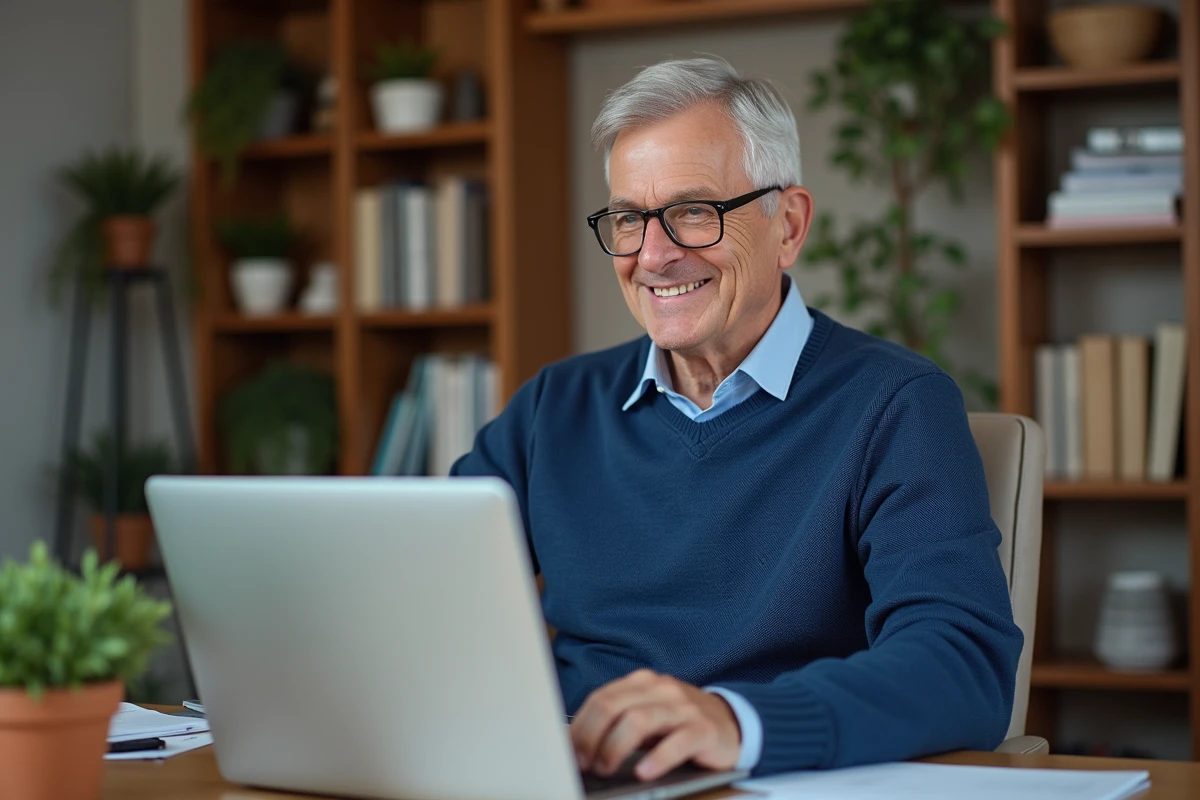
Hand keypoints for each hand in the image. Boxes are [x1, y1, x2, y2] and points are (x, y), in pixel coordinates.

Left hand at [569, 669, 740, 781]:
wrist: (731, 724)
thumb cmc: (678, 724)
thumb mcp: (646, 716)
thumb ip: (617, 722)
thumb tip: (576, 743)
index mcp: (642, 682)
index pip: (601, 698)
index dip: (580, 726)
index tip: (568, 751)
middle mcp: (661, 689)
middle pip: (614, 706)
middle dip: (592, 737)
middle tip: (583, 763)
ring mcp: (683, 708)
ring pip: (640, 721)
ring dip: (615, 748)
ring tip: (605, 769)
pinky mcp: (703, 730)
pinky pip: (677, 742)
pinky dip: (657, 758)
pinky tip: (643, 772)